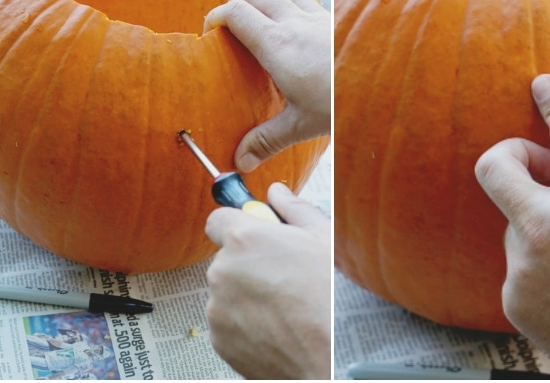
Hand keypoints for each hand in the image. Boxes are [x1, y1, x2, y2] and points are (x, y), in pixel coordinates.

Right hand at [204, 0, 330, 171]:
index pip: (236, 15)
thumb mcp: (301, 124)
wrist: (389, 79)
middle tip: (228, 13)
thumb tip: (239, 161)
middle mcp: (294, 23)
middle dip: (237, 0)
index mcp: (276, 44)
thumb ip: (267, 139)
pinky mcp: (336, 20)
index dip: (217, 17)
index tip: (209, 30)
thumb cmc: (342, 103)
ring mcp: (317, 18)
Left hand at [204, 183, 330, 378]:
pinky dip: (245, 323)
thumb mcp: (324, 238)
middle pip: (225, 257)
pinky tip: (277, 326)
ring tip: (284, 306)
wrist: (331, 356)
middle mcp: (223, 270)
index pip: (218, 218)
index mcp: (244, 238)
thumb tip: (277, 192)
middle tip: (283, 275)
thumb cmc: (332, 297)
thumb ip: (294, 209)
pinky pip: (227, 321)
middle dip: (247, 262)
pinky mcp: (219, 338)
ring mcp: (218, 307)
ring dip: (246, 294)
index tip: (255, 235)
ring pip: (226, 291)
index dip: (238, 225)